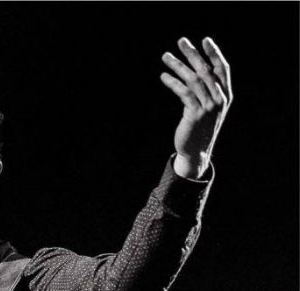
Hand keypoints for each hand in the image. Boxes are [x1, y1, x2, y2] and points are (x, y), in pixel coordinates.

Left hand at [160, 37, 231, 178]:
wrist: (196, 151)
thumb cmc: (200, 127)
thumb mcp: (207, 107)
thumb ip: (205, 90)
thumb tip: (194, 71)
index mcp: (225, 95)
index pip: (222, 69)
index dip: (214, 54)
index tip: (205, 40)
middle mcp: (219, 99)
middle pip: (206, 70)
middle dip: (193, 54)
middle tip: (181, 41)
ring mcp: (208, 107)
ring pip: (193, 79)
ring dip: (178, 66)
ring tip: (165, 56)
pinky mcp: (195, 114)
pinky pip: (184, 93)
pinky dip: (173, 83)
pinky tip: (163, 76)